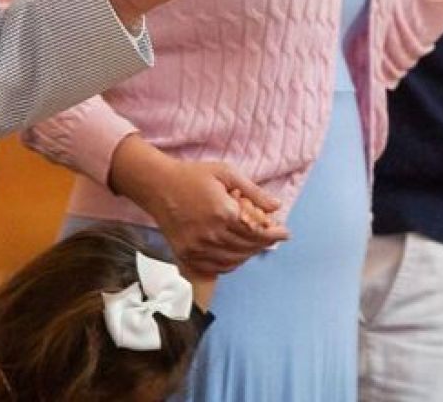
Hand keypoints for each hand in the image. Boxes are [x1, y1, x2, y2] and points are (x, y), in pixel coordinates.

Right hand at [110, 137, 288, 276]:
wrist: (158, 186)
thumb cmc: (192, 176)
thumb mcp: (226, 173)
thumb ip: (253, 191)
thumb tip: (276, 206)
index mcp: (223, 213)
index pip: (257, 232)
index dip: (274, 234)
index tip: (285, 233)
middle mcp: (211, 234)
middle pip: (248, 247)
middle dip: (264, 242)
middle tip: (272, 236)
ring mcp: (198, 247)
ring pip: (234, 260)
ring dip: (249, 253)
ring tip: (256, 244)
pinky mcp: (187, 255)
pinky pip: (215, 268)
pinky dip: (231, 264)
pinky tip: (237, 254)